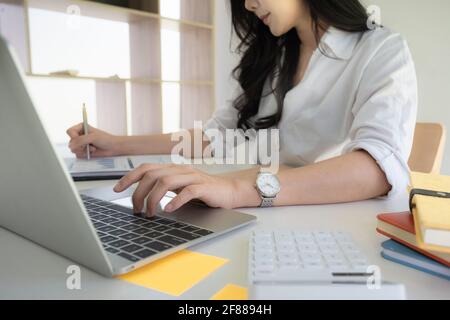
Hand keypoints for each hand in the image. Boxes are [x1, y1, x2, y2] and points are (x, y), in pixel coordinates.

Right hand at [66, 123, 121, 158]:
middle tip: (89, 145)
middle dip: (80, 146)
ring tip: (93, 148)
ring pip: (74, 149)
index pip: (70, 132)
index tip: (81, 140)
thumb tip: (70, 146)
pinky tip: (92, 151)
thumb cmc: (106, 139)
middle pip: (71, 142)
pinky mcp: (83, 151)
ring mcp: (81, 144)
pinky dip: (85, 154)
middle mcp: (80, 135)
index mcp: (81, 127)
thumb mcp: (92, 137)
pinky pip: (78, 155)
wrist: (113, 147)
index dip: (73, 137)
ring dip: (84, 150)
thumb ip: (80, 140)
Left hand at [113, 164, 258, 215]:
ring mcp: (192, 177)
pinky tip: (168, 209)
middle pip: (152, 175)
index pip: (146, 168)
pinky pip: (187, 191)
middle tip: (136, 210)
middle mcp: (180, 170)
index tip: (116, 189)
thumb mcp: (179, 187)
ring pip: (166, 181)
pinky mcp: (204, 187)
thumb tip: (140, 198)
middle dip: (139, 193)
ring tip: (150, 213)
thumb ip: (163, 188)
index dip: (129, 177)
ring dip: (153, 199)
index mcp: (172, 169)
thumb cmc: (203, 191)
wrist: (229, 191)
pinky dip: (175, 200)